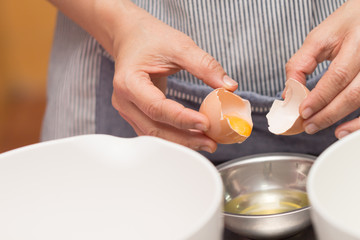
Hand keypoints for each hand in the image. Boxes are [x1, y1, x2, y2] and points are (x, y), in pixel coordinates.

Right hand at [49, 0, 237, 151]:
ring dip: (181, 141)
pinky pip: (153, 130)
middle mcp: (123, 100)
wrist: (130, 37)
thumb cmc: (150, 38)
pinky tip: (193, 136)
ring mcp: (127, 110)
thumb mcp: (179, 45)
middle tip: (212, 142)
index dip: (182, 119)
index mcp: (129, 82)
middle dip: (185, 139)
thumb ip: (204, 65)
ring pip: (154, 134)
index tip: (206, 123)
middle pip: (154, 128)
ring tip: (207, 142)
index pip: (156, 107)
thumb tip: (230, 86)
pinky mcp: (134, 114)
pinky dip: (174, 136)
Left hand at [286, 0, 359, 138]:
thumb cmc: (345, 26)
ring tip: (317, 126)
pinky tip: (343, 130)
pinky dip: (358, 123)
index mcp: (357, 42)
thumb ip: (300, 64)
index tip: (302, 111)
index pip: (338, 75)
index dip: (320, 97)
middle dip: (327, 113)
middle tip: (307, 124)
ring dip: (340, 119)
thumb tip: (288, 93)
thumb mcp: (318, 38)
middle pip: (353, 93)